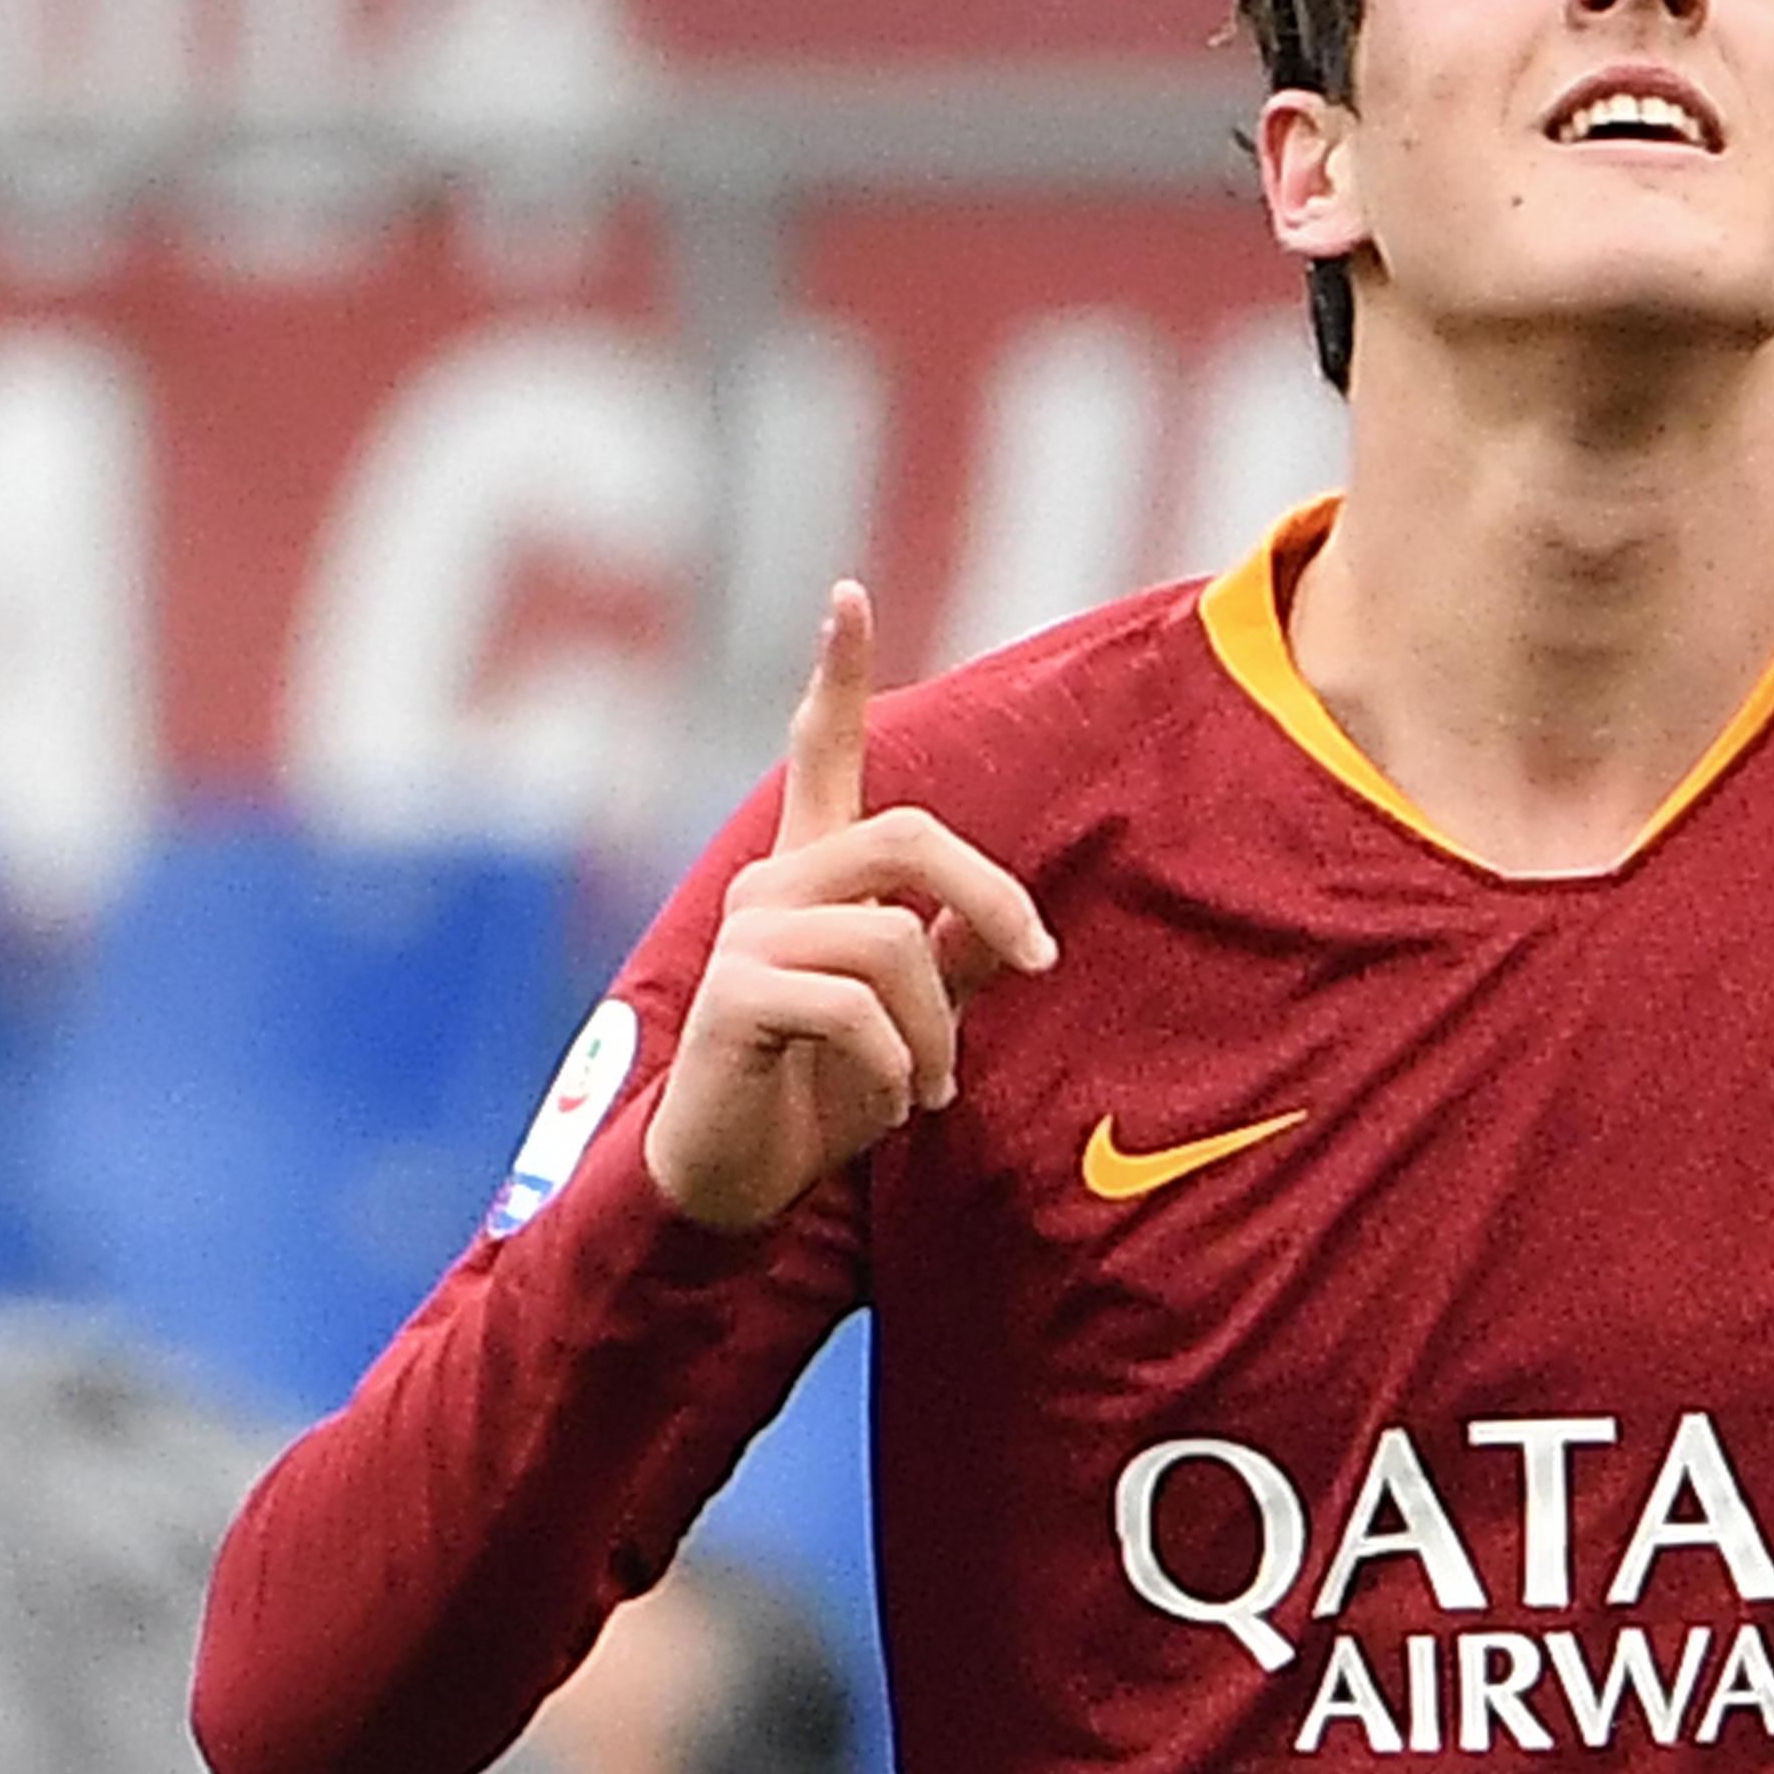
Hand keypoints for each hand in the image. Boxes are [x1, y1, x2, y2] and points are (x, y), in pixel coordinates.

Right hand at [645, 583, 1055, 1232]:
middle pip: (907, 835)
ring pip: (891, 938)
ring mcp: (749, 939)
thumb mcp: (914, 1022)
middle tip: (1039, 963)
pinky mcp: (734, 999)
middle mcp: (773, 888)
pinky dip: (899, 1064)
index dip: (835, 674)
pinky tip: (891, 1104)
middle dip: (991, 897)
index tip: (848, 594)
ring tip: (932, 1087)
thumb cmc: (823, 1093)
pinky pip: (855, 1006)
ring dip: (937, 1028)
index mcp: (814, 876)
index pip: (819, 754)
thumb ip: (955, 961)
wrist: (738, 1180)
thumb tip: (1016, 927)